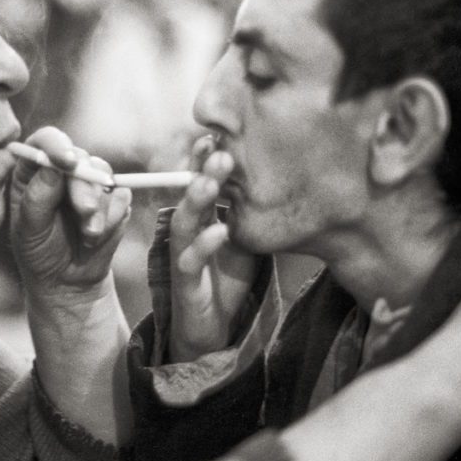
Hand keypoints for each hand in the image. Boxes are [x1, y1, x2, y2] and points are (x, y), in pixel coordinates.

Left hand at [8, 127, 131, 304]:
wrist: (68, 280)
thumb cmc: (39, 252)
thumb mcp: (28, 231)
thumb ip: (37, 199)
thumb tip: (52, 168)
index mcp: (35, 171)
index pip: (46, 141)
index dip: (57, 145)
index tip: (67, 162)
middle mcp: (64, 170)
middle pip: (80, 157)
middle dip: (85, 186)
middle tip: (85, 212)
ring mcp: (91, 183)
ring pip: (104, 175)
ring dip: (99, 209)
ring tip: (88, 236)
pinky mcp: (114, 198)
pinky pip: (121, 197)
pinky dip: (113, 219)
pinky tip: (96, 237)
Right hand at [168, 135, 259, 361]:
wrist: (213, 325)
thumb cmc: (227, 276)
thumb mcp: (244, 237)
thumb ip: (248, 209)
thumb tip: (278, 175)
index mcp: (200, 216)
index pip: (198, 180)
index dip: (203, 158)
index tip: (218, 135)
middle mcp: (187, 230)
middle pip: (189, 193)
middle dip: (201, 170)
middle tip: (220, 151)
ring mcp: (183, 254)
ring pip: (184, 221)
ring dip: (197, 200)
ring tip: (211, 181)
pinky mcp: (185, 281)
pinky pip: (190, 260)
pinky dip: (205, 244)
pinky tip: (221, 230)